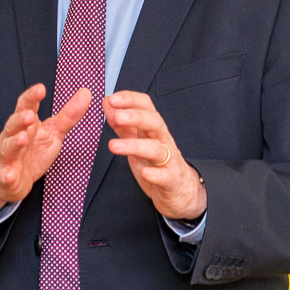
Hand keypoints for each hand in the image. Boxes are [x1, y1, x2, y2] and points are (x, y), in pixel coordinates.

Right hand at [0, 83, 91, 219]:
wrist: (13, 178)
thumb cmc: (34, 150)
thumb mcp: (54, 132)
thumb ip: (69, 114)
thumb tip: (86, 93)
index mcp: (26, 123)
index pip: (26, 106)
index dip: (32, 97)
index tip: (40, 88)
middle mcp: (13, 136)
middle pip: (14, 124)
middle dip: (20, 119)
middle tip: (30, 115)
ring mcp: (8, 156)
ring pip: (8, 147)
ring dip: (14, 143)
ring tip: (22, 139)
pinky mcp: (6, 176)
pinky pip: (5, 175)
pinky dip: (6, 175)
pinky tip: (9, 175)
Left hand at [103, 91, 205, 219]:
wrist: (181, 190)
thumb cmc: (157, 163)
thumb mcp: (138, 141)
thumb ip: (123, 124)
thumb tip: (108, 103)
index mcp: (153, 129)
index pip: (146, 106)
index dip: (130, 100)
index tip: (111, 98)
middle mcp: (163, 140)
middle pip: (154, 122)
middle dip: (136, 117)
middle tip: (117, 116)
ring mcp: (169, 161)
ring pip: (156, 149)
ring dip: (135, 145)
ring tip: (113, 146)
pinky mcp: (171, 181)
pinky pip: (165, 176)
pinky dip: (155, 174)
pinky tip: (144, 173)